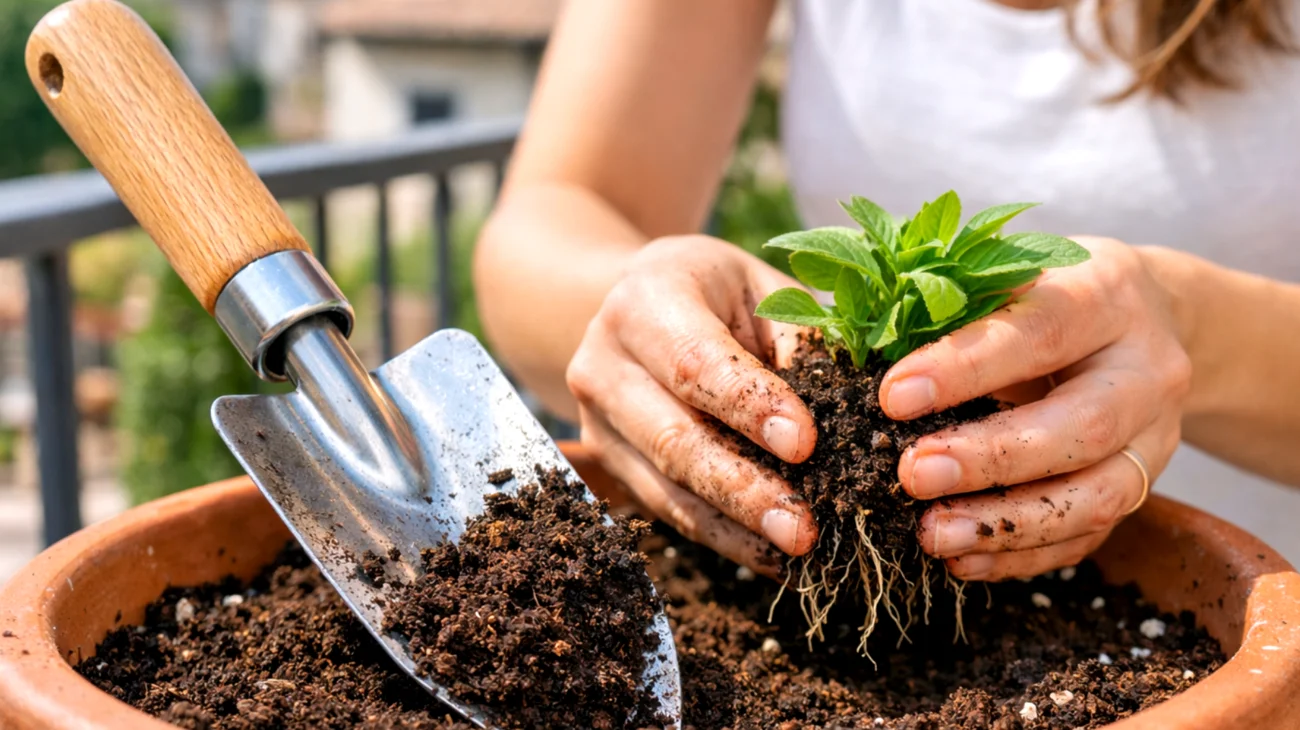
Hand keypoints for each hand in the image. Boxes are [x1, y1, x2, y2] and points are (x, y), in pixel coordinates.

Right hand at [566, 235, 819, 575]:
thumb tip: (859, 413)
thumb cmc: (723, 296)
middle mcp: (603, 361)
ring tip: (797, 552)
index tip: (804, 445)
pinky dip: (723, 537)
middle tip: (804, 528)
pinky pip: (667, 510)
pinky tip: (772, 555)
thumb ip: (802, 341)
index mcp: (646, 300)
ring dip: (735, 527)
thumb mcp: (765, 291)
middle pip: (672, 439)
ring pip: (666, 488)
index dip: (748, 406)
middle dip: (742, 489)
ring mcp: (595, 418)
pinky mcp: (604, 462)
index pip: (694, 361)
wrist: (637, 306)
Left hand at [881, 237, 1191, 580]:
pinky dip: (1021, 556)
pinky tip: (961, 561)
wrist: (1145, 317)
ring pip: (1096, 496)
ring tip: (932, 534)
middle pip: (1081, 425)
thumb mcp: (1008, 274)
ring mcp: (1154, 437)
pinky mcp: (1144, 488)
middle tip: (912, 475)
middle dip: (990, 459)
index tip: (893, 397)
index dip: (965, 368)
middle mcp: (1145, 370)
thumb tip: (862, 346)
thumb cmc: (1046, 292)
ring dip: (1007, 525)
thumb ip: (951, 305)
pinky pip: (1087, 536)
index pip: (1038, 332)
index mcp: (1105, 295)